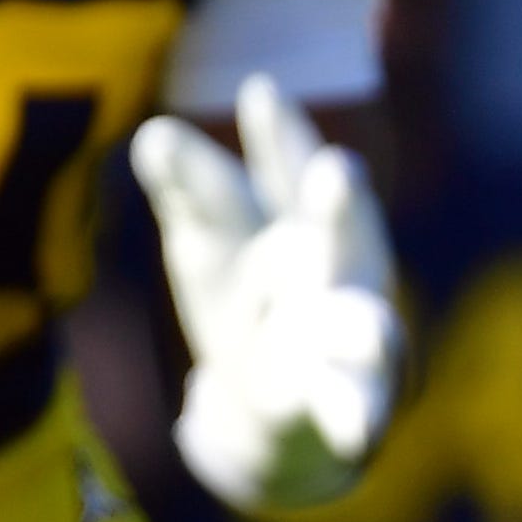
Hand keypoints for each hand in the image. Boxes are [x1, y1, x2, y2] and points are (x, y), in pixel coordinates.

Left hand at [130, 74, 403, 511]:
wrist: (278, 405)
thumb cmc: (249, 296)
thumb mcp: (212, 242)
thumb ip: (192, 189)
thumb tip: (149, 133)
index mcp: (300, 219)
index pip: (286, 171)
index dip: (278, 134)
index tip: (259, 90)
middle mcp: (337, 266)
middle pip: (342, 233)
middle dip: (342, 205)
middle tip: (336, 172)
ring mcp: (348, 332)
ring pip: (364, 322)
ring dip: (365, 320)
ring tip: (372, 324)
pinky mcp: (346, 398)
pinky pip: (355, 406)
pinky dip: (356, 414)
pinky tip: (356, 431)